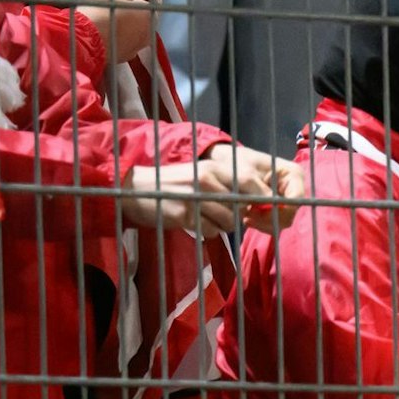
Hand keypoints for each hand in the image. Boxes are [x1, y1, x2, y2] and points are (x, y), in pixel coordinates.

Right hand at [77, 0, 155, 64]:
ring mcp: (137, 47)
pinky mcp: (124, 57)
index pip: (142, 1)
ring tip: (103, 21)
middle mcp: (149, 33)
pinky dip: (114, 39)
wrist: (85, 40)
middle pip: (138, 18)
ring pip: (130, 32)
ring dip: (120, 26)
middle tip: (108, 8)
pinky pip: (121, 44)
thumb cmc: (98, 12)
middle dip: (125, 13)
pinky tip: (101, 34)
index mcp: (150, 15)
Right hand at [119, 142, 298, 238]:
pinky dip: (209, 231)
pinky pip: (211, 231)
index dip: (262, 196)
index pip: (250, 181)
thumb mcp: (202, 175)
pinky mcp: (184, 215)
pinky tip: (195, 222)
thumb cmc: (176, 185)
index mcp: (213, 167)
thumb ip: (228, 184)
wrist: (136, 189)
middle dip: (242, 215)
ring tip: (207, 217)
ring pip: (229, 221)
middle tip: (231, 215)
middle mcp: (206, 180)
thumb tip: (260, 201)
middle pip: (242, 205)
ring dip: (223, 224)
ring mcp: (195, 198)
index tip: (262, 207)